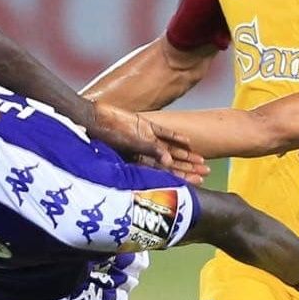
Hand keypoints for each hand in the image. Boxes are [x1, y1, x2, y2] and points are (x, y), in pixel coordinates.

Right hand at [88, 103, 208, 181]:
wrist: (92, 117)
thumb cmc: (106, 135)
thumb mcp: (129, 144)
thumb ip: (149, 151)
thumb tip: (168, 161)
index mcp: (140, 162)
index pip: (166, 173)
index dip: (182, 177)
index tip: (198, 181)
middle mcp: (145, 152)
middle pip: (172, 163)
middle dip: (189, 168)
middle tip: (206, 171)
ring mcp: (145, 139)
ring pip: (170, 150)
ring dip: (185, 155)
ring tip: (202, 160)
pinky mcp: (144, 125)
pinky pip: (163, 133)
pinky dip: (175, 137)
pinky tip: (188, 142)